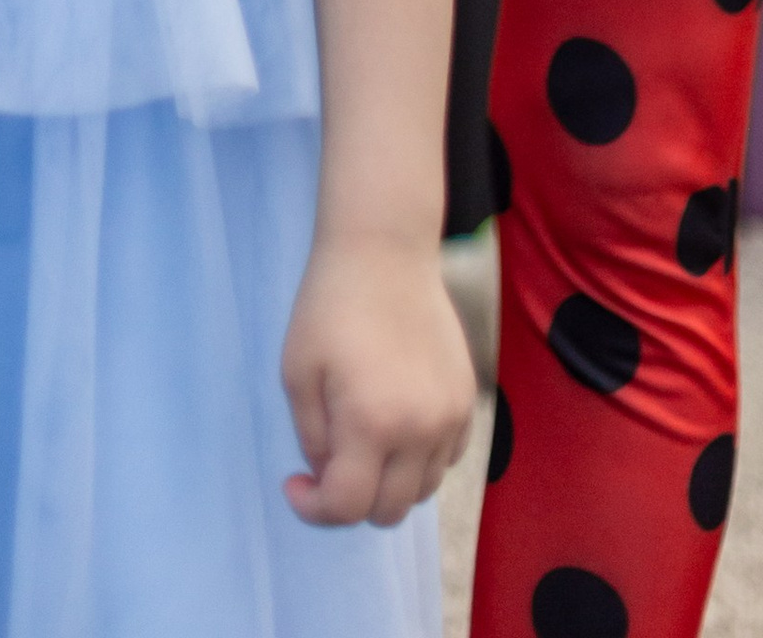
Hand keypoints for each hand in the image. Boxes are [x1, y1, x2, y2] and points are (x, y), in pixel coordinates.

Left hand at [280, 234, 474, 529]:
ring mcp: (451, 418)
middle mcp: (419, 431)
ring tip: (362, 444)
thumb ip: (311, 437)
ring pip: (422, 491)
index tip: (294, 483)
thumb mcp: (297, 372)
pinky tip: (396, 426)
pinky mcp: (468, 401)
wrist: (385, 252)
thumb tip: (328, 476)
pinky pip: (446, 460)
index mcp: (371, 424)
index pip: (348, 507)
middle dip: (351, 501)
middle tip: (327, 466)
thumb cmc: (330, 306)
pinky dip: (419, 461)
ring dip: (388, 484)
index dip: (313, 508)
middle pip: (389, 511)